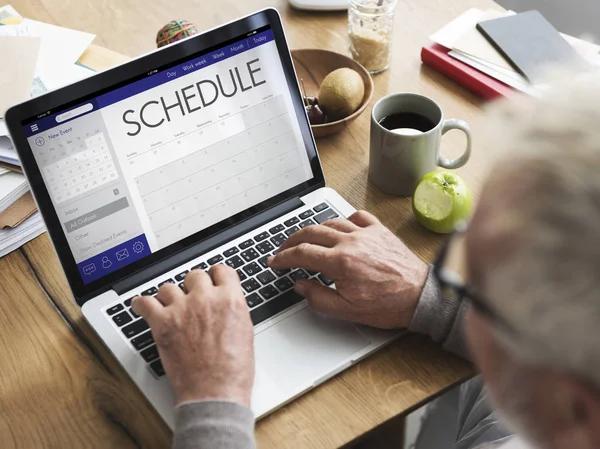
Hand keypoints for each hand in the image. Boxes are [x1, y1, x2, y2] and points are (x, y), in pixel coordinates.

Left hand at [132, 265, 253, 405]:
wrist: (215, 392)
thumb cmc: (232, 370)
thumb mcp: (245, 331)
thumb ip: (233, 310)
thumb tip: (225, 304)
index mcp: (230, 299)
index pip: (222, 270)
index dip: (216, 276)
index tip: (212, 280)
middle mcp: (206, 298)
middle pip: (195, 276)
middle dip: (194, 286)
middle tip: (192, 298)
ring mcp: (183, 309)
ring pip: (169, 287)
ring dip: (169, 296)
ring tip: (169, 306)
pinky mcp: (162, 322)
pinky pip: (145, 303)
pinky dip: (142, 304)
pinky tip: (142, 306)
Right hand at [269, 211, 427, 328]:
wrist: (420, 296)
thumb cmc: (388, 304)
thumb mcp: (347, 310)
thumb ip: (317, 297)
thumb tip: (300, 285)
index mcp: (340, 262)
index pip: (301, 253)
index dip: (283, 257)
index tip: (275, 261)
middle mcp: (351, 242)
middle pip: (311, 232)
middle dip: (291, 240)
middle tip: (283, 249)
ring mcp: (366, 233)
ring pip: (331, 222)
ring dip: (314, 229)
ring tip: (305, 238)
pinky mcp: (379, 231)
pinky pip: (357, 216)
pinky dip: (344, 219)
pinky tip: (340, 227)